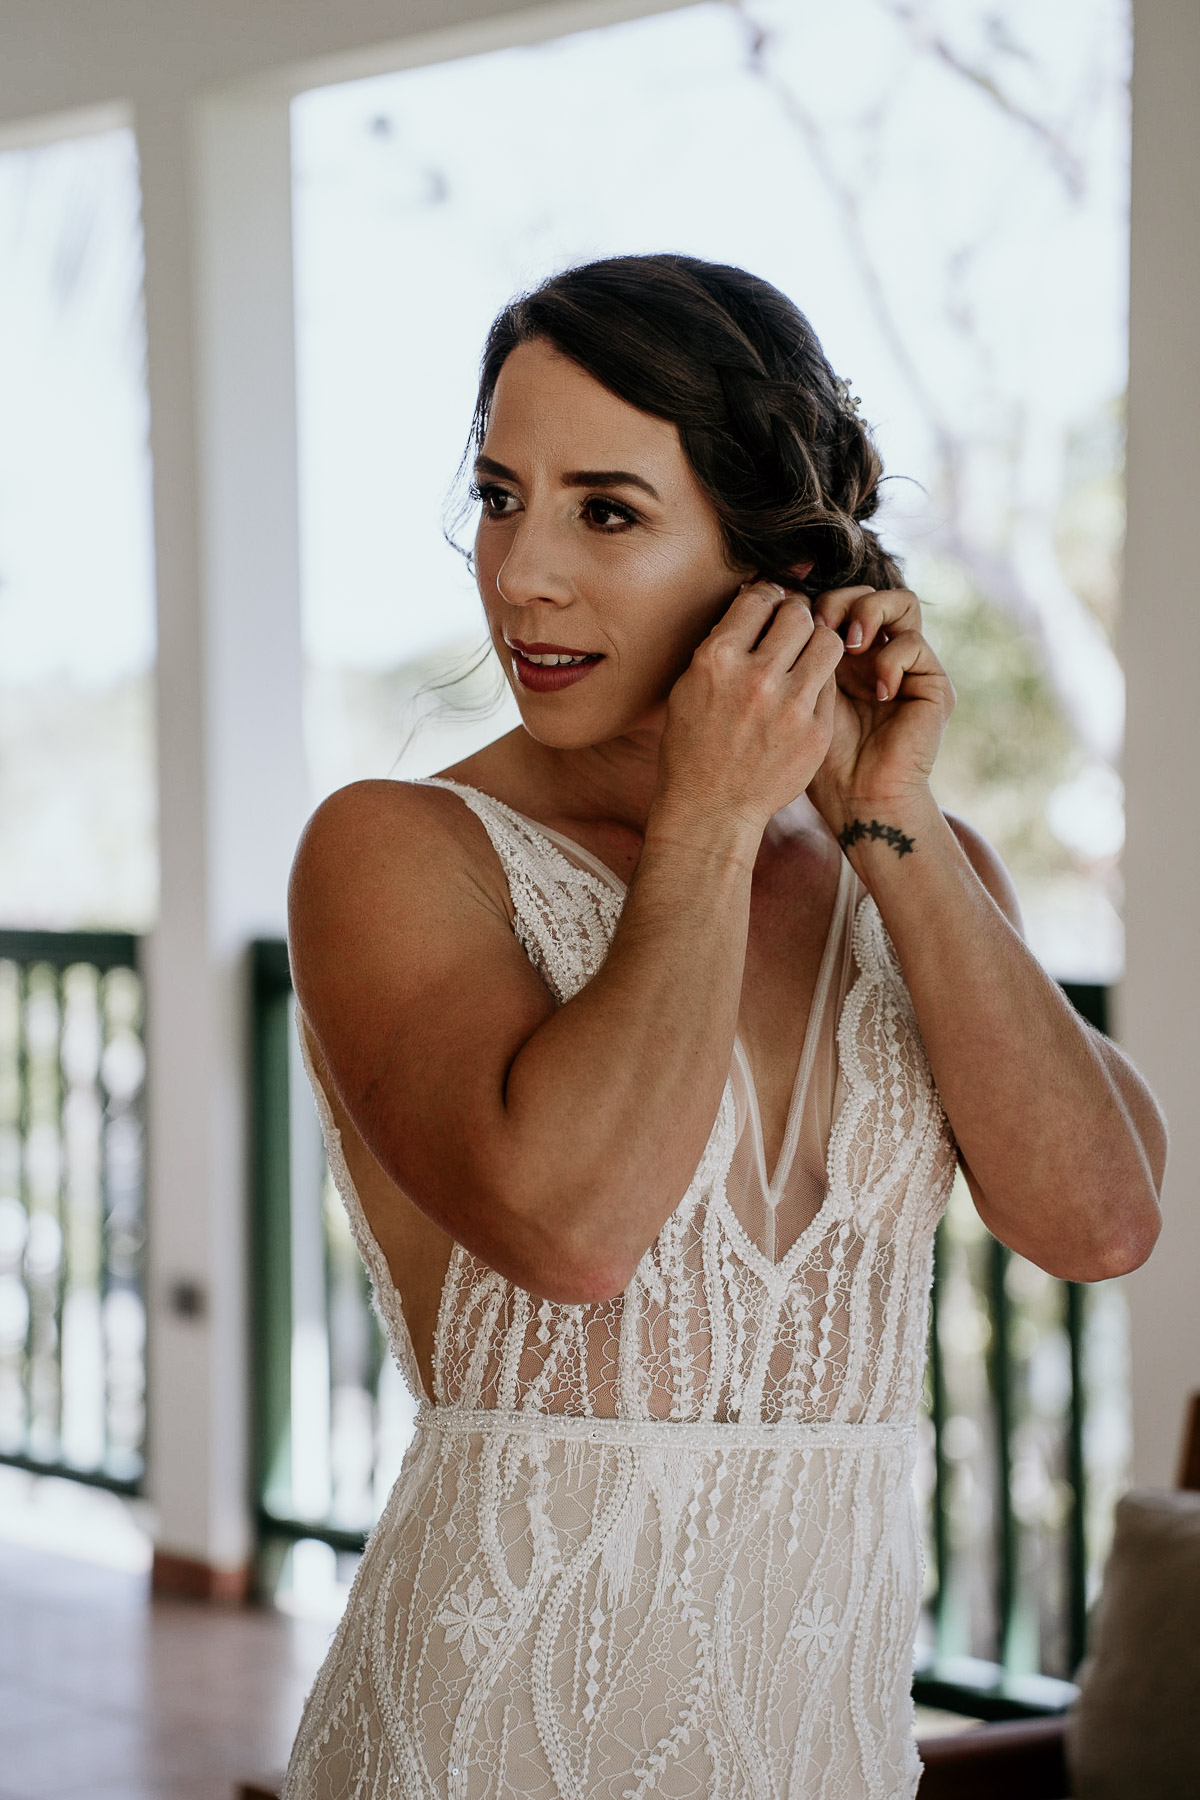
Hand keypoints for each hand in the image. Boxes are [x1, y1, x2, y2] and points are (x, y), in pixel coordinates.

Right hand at [656, 580, 844, 836]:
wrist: (711, 808)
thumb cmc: (694, 746)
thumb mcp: (689, 687)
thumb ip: (721, 645)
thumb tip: (751, 604)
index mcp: (717, 660)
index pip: (759, 598)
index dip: (767, 597)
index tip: (769, 607)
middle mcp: (757, 677)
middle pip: (798, 613)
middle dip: (795, 616)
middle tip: (792, 630)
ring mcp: (791, 706)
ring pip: (827, 642)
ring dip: (817, 642)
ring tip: (807, 656)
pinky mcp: (817, 731)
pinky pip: (831, 685)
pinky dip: (819, 683)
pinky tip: (805, 694)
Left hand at [805, 585, 954, 833]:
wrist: (857, 801)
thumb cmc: (819, 760)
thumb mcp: (800, 698)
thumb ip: (801, 654)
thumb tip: (786, 601)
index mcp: (844, 656)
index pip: (838, 599)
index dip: (817, 601)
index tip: (794, 625)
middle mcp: (878, 654)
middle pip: (869, 591)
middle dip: (842, 600)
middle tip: (822, 627)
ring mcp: (908, 667)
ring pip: (902, 602)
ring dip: (870, 613)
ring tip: (849, 645)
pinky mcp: (933, 685)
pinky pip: (915, 644)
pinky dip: (890, 659)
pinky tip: (876, 692)